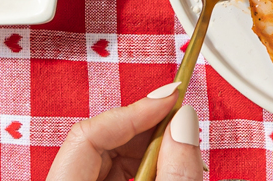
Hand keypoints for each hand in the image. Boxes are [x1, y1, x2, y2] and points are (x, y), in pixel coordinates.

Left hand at [47, 85, 200, 180]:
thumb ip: (174, 169)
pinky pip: (114, 173)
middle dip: (145, 128)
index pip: (87, 134)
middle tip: (180, 121)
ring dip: (148, 147)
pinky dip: (144, 165)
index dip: (134, 111)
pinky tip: (164, 167)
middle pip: (100, 140)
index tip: (171, 98)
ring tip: (177, 150)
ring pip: (109, 156)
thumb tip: (185, 121)